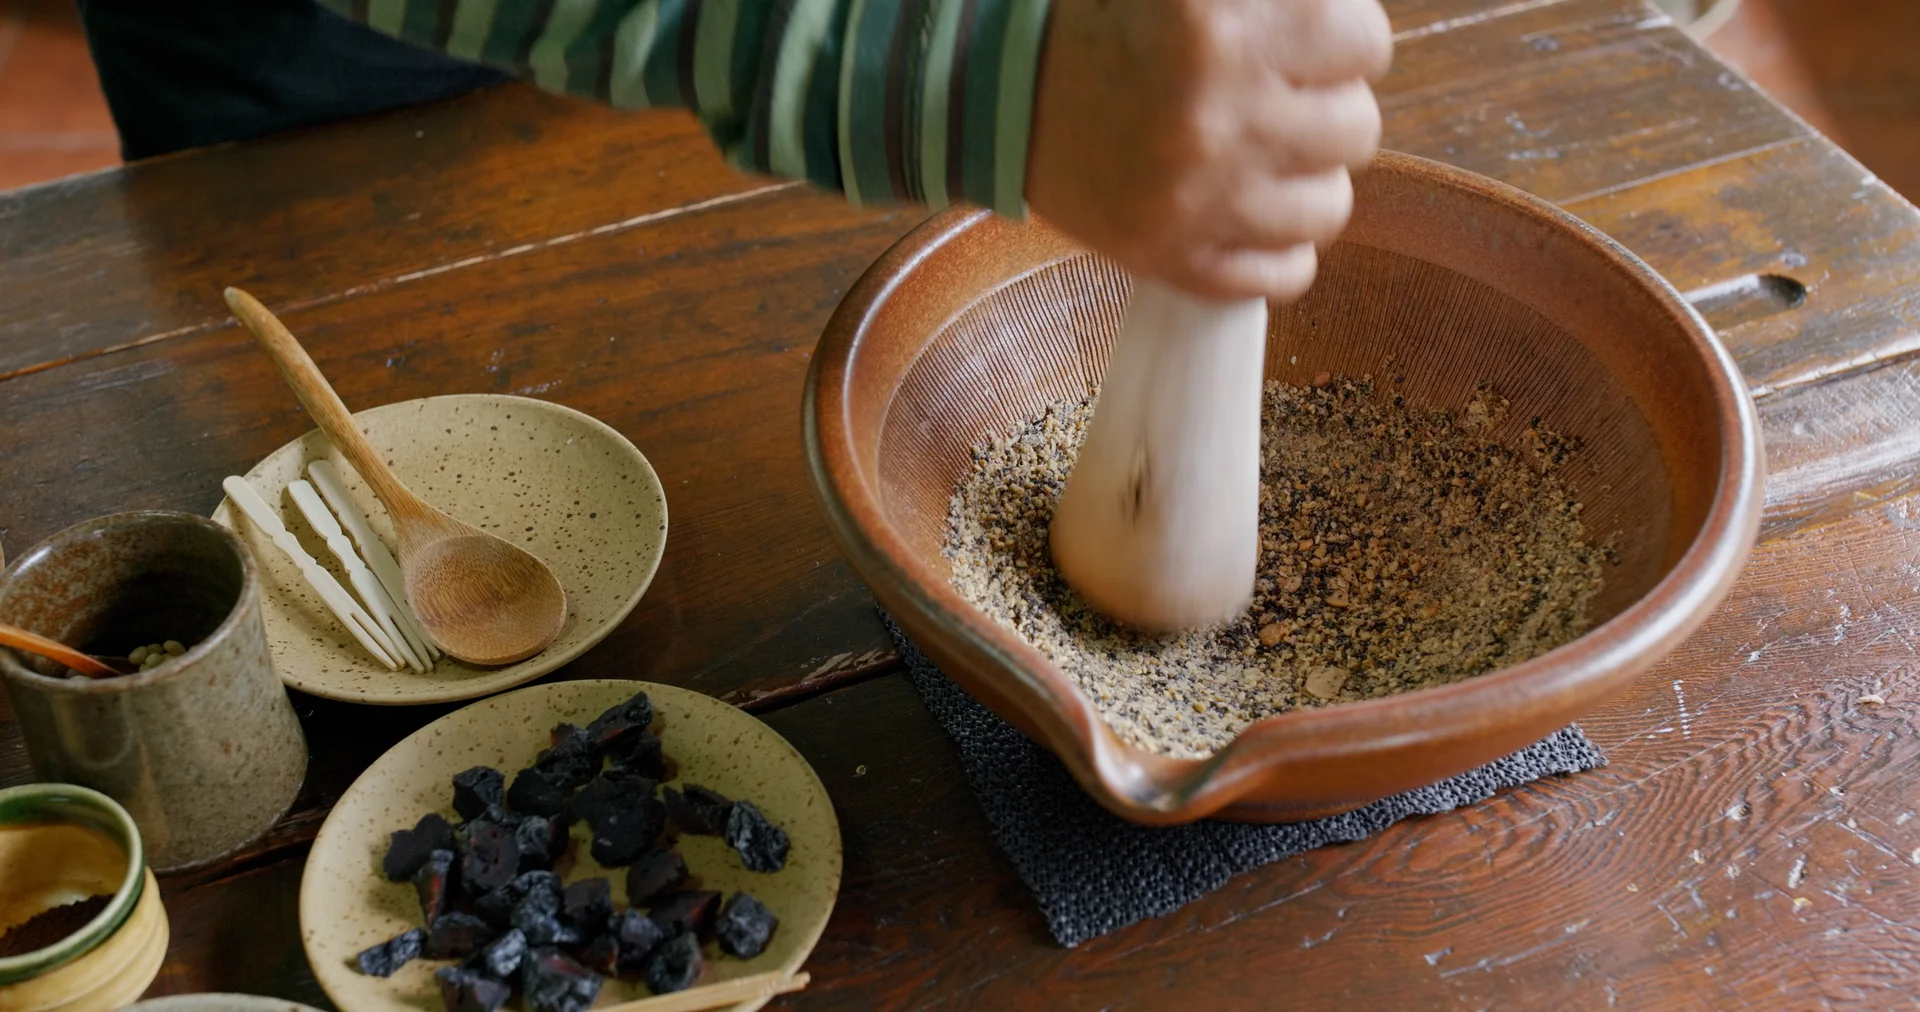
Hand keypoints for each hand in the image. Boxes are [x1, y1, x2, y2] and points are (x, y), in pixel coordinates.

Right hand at [1025, 0, 1391, 300]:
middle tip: (1280, 100)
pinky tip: (1249, 212)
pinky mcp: (1171, 260)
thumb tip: (1348, 36)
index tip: (1311, 44)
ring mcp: (1196, 200)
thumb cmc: (1101, 23)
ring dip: (1307, 180)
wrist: (998, 95)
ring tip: (1264, 158)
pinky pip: (1285, 275)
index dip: (1343, 40)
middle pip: (1355, 128)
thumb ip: (1276, 2)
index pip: (1365, 44)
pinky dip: (1279, 249)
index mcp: (1220, 28)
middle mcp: (1215, 116)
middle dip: (1325, 108)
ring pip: (1329, 207)